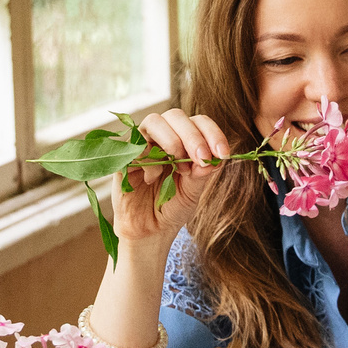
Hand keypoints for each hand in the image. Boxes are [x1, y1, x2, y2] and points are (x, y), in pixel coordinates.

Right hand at [108, 108, 231, 257]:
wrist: (149, 232)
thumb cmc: (172, 207)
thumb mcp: (193, 191)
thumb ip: (201, 173)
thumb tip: (213, 158)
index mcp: (184, 140)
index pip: (199, 122)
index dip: (213, 133)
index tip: (223, 154)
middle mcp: (162, 137)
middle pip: (176, 116)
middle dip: (193, 136)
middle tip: (203, 158)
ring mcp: (142, 144)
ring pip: (154, 121)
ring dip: (173, 140)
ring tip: (180, 167)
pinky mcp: (124, 157)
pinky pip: (135, 145)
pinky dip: (149, 160)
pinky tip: (153, 178)